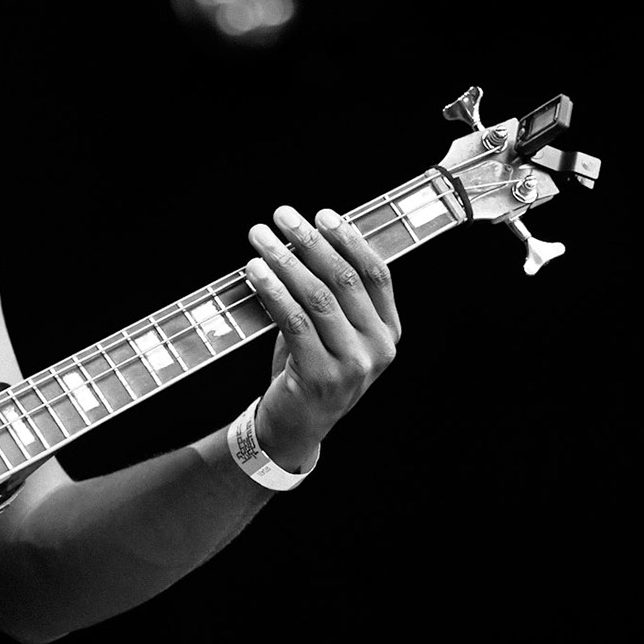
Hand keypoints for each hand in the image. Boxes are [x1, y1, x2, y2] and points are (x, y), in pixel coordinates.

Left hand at [243, 205, 400, 471]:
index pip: (376, 274)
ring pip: (317, 297)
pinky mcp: (319, 377)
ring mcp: (351, 365)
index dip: (349, 239)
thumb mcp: (332, 333)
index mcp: (388, 332)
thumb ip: (331, 295)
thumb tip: (307, 238)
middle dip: (310, 241)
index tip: (322, 214)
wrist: (294, 429)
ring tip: (260, 238)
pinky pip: (294, 321)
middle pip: (345, 279)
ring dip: (285, 260)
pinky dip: (272, 290)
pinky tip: (255, 272)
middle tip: (283, 216)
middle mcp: (377, 348)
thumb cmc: (309, 370)